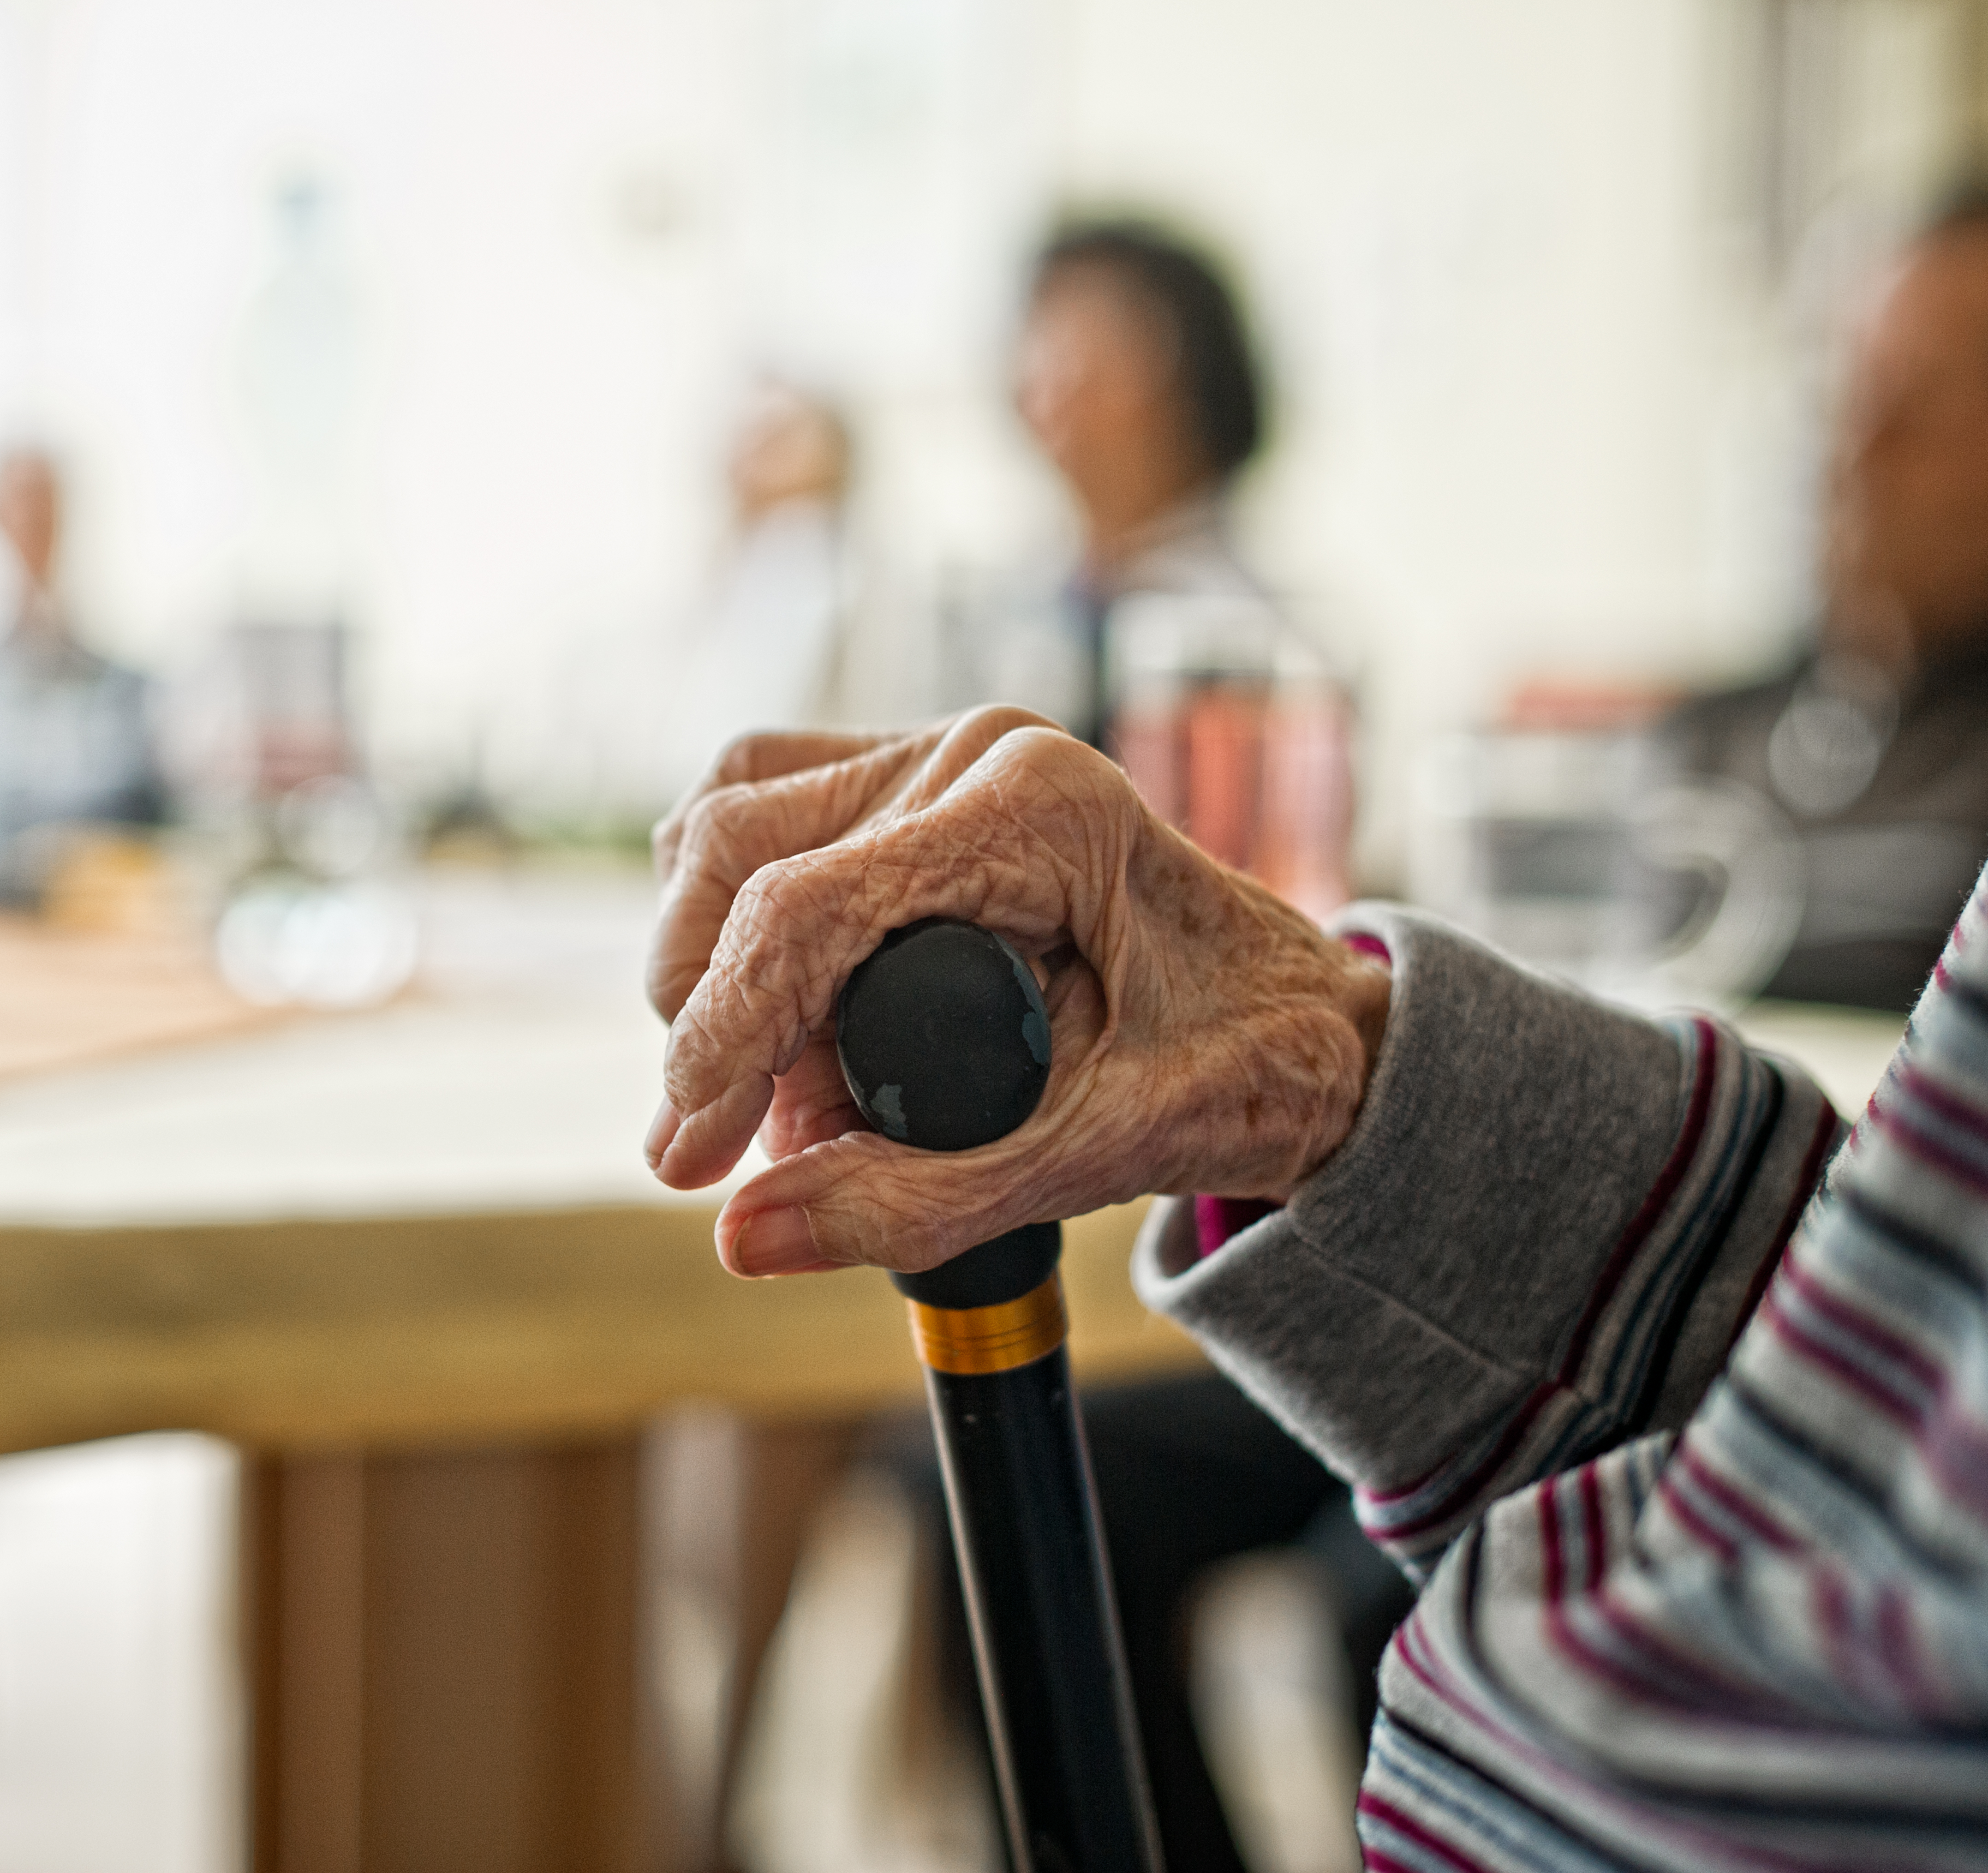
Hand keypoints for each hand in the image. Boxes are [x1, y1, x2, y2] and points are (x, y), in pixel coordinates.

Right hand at [643, 706, 1389, 1277]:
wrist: (1300, 1029)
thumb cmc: (1233, 1071)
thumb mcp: (1094, 1151)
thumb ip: (919, 1199)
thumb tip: (742, 1237)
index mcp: (1040, 808)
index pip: (805, 906)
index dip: (722, 1038)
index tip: (686, 1158)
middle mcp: (977, 751)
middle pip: (739, 851)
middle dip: (707, 1009)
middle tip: (724, 1145)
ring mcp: (934, 753)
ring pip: (725, 826)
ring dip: (710, 964)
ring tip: (775, 1092)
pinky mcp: (902, 783)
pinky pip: (756, 817)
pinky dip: (731, 923)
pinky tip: (773, 1017)